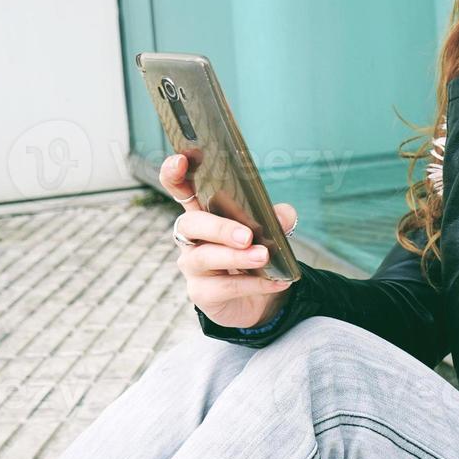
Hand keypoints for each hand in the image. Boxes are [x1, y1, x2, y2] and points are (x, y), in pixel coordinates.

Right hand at [159, 152, 295, 330]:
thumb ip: (276, 220)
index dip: (174, 174)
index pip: (180, 189)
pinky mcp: (200, 293)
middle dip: (218, 227)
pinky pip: (223, 287)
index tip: (180, 160)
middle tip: (246, 236)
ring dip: (235, 256)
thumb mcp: (269, 233)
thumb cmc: (255, 254)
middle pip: (190, 224)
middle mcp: (191, 238)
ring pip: (204, 257)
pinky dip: (252, 283)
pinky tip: (275, 281)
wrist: (259, 299)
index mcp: (203, 213)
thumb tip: (284, 215)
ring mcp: (192, 266)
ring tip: (263, 257)